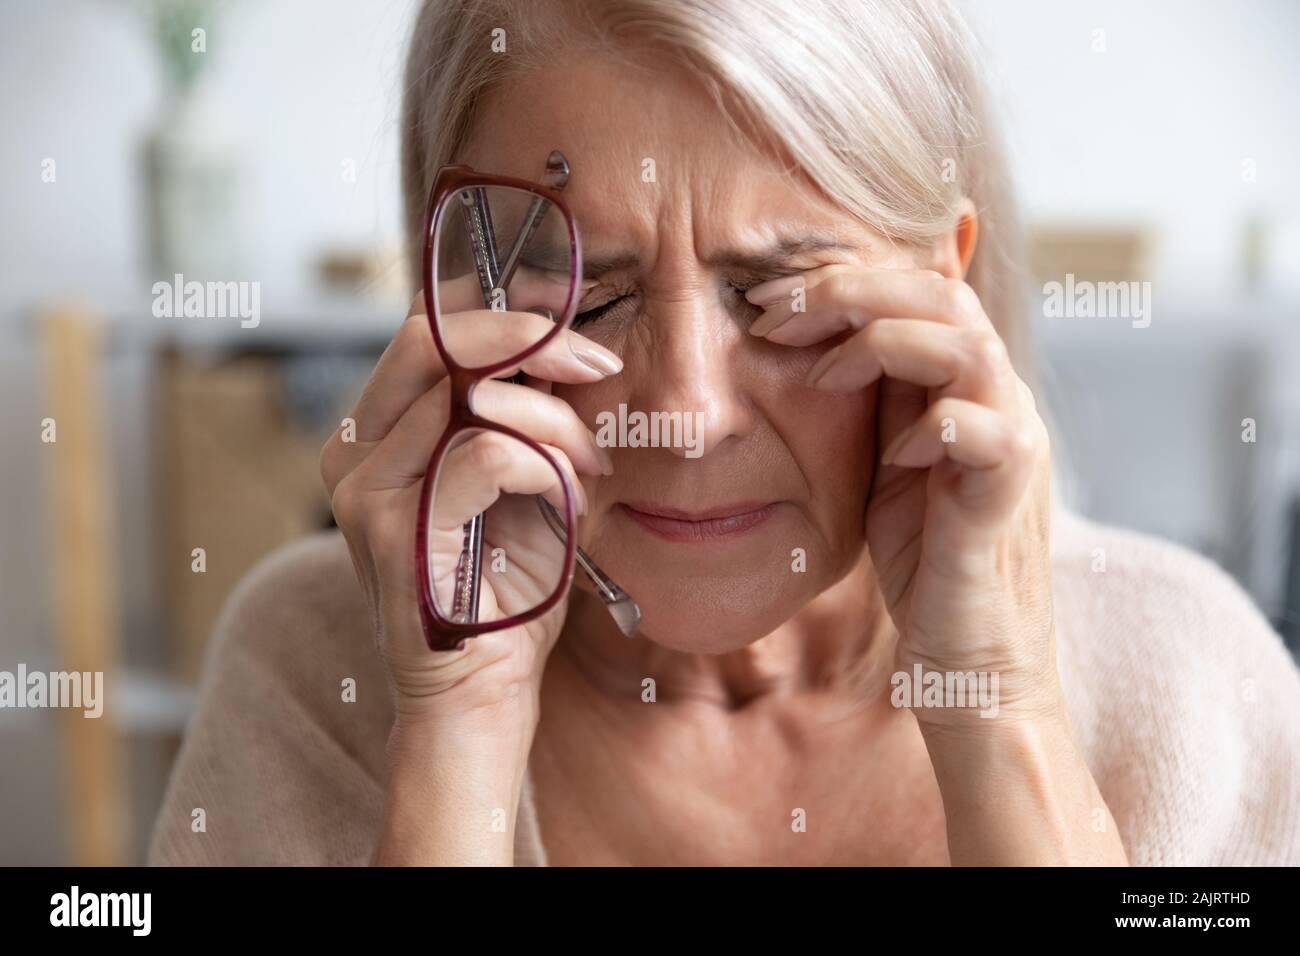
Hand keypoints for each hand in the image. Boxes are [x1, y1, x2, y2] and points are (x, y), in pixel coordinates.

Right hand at [319, 277, 618, 733]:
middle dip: (529, 338)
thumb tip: (560, 343)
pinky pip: (488, 454)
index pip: (426, 330)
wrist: (480, 694)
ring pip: (469, 396)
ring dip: (554, 421)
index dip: (500, 310)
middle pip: (431, 338)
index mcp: (379, 433)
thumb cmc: (506, 589)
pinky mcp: (392, 530)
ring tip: (589, 465)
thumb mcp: (521, 481)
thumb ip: (521, 415)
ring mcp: (364, 490)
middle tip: (595, 364)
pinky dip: (546, 466)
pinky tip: (568, 499)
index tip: (569, 321)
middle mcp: (355, 452)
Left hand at [749, 265, 1127, 863]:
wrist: (968, 655)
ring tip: (819, 373)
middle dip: (848, 291)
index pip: (918, 289)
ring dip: (880, 343)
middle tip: (773, 313)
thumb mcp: (883, 460)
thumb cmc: (923, 558)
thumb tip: (811, 336)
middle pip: (941, 295)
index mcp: (966, 382)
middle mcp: (999, 398)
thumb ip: (871, 397)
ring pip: (965, 344)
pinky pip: (985, 431)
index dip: (843, 280)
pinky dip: (932, 427)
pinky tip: (892, 453)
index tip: (767, 299)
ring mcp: (1012, 441)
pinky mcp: (1007, 497)